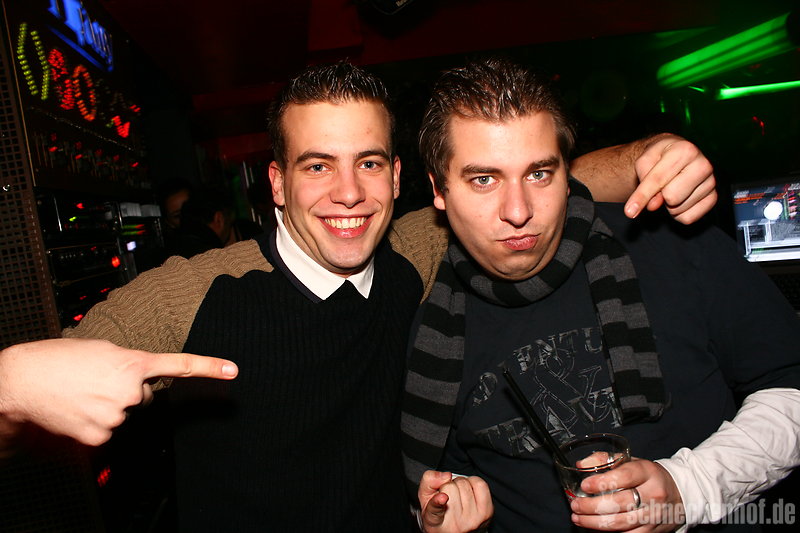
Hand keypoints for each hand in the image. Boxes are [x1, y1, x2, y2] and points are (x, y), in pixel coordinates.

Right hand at [0, 338, 237, 445]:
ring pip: (125, 412)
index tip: (232, 371)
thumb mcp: (101, 350)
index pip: (178, 365)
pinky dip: (95, 421)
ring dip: (109, 404)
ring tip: (82, 392)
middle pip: (143, 395)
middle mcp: (129, 390)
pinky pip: (109, 429)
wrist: (20, 382)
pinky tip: (78, 409)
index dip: (208, 367)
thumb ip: (128, 363)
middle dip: (127, 389)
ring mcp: (116, 415)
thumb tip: (138, 378)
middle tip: (97, 381)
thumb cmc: (56, 360)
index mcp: (132, 363)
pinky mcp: (100, 435)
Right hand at [418, 470, 492, 532]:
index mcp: (435, 522)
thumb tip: (446, 475)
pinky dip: (474, 482)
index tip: (443, 498)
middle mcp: (455, 523)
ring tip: (458, 497)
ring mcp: (473, 519)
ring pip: (464, 483)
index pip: (435, 510)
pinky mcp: (487, 513)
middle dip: (448, 485)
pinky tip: (469, 492)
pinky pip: (480, 484)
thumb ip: (428, 482)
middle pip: (450, 486)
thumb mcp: (425, 499)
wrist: (458, 530)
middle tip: (449, 496)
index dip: (438, 502)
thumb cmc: (440, 512)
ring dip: (461, 485)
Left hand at [570, 458, 684, 531]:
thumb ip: (605, 459)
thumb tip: (581, 465)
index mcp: (647, 472)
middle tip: (575, 505)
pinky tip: (593, 528)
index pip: (624, 477)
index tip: (584, 485)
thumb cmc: (648, 476)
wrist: (679, 494)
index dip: (602, 482)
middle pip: (619, 503)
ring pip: (621, 523)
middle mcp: (653, 494)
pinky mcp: (652, 531)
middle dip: (592, 506)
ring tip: (578, 518)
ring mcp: (653, 515)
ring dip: (595, 523)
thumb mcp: (631, 461)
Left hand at [626, 134, 716, 224]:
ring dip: (668, 205)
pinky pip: (688, 218)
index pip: (658, 180)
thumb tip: (653, 205)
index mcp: (685, 150)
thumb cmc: (657, 159)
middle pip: (672, 197)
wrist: (673, 154)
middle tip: (660, 187)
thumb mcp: (644, 162)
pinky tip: (678, 199)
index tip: (629, 212)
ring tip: (670, 189)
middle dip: (660, 196)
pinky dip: (678, 214)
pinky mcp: (713, 197)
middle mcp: (703, 164)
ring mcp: (711, 182)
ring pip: (679, 209)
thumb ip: (644, 182)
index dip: (641, 197)